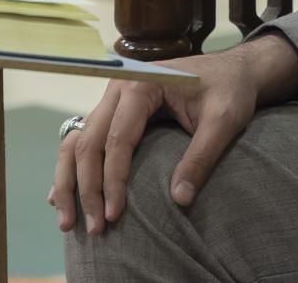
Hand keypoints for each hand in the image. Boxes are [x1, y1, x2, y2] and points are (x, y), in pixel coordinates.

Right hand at [50, 32, 297, 234]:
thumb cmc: (230, 90)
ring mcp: (113, 98)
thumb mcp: (224, 121)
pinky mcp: (115, 110)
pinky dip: (72, 168)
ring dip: (70, 181)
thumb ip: (202, 158)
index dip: (113, 180)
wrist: (233, 70)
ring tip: (69, 221)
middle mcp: (119, 88)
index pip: (117, 139)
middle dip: (87, 188)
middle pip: (89, 142)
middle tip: (95, 228)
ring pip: (78, 141)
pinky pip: (84, 138)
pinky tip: (64, 196)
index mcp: (142, 84)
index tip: (114, 215)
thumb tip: (180, 200)